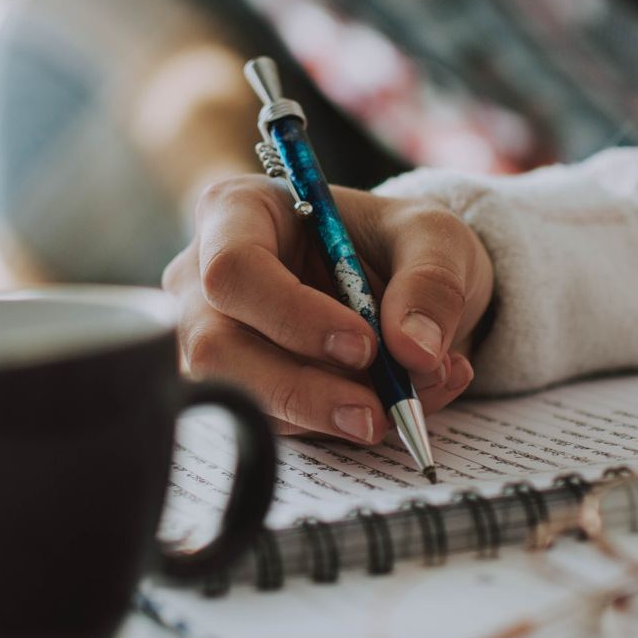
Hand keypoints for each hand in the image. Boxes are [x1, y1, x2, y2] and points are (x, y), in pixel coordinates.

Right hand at [162, 175, 493, 443]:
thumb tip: (415, 351)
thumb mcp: (432, 236)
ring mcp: (211, 335)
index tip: (364, 344)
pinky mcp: (238, 384)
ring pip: (241, 395)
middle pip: (217, 346)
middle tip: (377, 411)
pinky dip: (337, 426)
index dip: (293, 315)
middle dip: (301, 389)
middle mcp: (205, 275)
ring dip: (326, 415)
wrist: (399, 281)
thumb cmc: (395, 241)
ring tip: (405, 402)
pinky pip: (272, 422)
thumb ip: (431, 282)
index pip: (233, 267)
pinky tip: (394, 404)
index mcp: (239, 212)